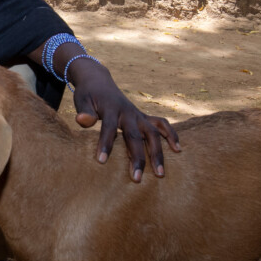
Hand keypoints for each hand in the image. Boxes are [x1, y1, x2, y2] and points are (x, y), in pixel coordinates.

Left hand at [68, 57, 180, 179]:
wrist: (99, 81)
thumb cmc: (88, 95)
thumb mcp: (82, 99)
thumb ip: (84, 111)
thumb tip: (82, 120)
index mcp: (111, 109)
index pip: (109, 128)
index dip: (105, 144)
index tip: (101, 161)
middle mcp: (128, 113)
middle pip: (135, 136)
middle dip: (137, 158)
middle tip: (136, 179)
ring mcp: (138, 115)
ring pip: (153, 133)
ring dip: (158, 153)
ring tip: (161, 174)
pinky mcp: (144, 117)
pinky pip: (161, 124)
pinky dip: (171, 135)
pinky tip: (178, 150)